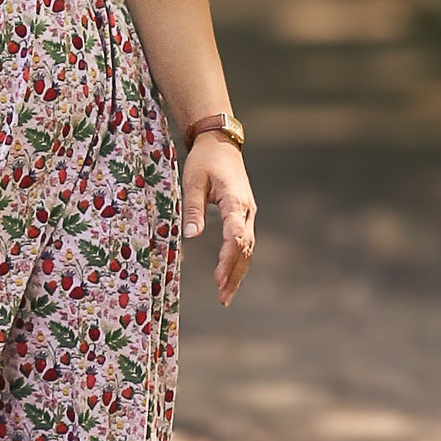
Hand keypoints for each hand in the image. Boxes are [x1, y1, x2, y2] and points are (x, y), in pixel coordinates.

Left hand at [183, 133, 256, 305]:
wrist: (220, 142)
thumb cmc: (204, 160)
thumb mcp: (193, 181)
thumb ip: (193, 209)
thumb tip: (191, 236)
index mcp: (235, 200)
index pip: (235, 236)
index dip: (228, 259)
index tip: (218, 278)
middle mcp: (247, 209)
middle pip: (245, 247)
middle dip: (235, 274)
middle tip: (223, 297)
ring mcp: (248, 212)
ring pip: (247, 247)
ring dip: (238, 271)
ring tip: (226, 294)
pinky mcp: (244, 214)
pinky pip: (244, 241)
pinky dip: (238, 260)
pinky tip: (230, 276)